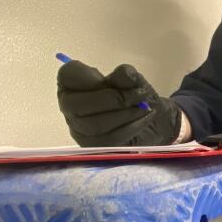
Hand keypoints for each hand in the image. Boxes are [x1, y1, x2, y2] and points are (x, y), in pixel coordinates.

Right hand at [57, 61, 180, 146]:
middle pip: (76, 105)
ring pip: (93, 125)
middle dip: (113, 99)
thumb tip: (125, 74)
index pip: (68, 75)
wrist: (154, 124)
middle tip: (139, 94)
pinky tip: (144, 119)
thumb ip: (127, 76)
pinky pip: (108, 140)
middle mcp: (70, 108)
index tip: (116, 79)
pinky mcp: (94, 147)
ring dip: (125, 114)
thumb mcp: (136, 82)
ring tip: (144, 107)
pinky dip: (132, 127)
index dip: (90, 77)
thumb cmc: (136, 98)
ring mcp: (80, 130)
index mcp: (73, 84)